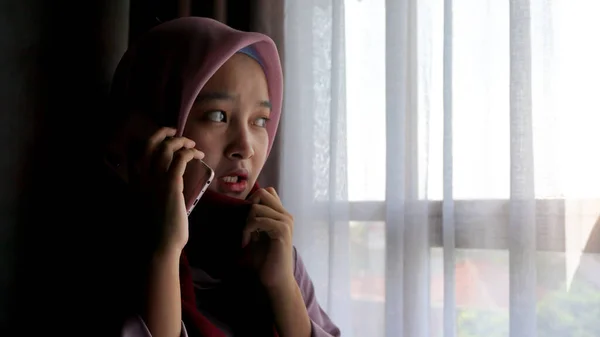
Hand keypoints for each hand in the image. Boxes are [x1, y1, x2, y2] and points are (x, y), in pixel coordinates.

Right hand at [131, 127, 203, 252]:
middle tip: (176, 131)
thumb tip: (166, 186)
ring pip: (166, 147)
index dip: (149, 141)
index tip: (162, 140)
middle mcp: (141, 178)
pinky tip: (198, 155)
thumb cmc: (157, 232)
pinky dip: (190, 152)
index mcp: (134, 183)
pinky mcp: (171, 184)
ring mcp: (155, 180)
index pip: (135, 152)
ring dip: (181, 141)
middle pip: (150, 144)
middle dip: (163, 133)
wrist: (159, 246)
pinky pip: (180, 158)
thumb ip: (152, 193)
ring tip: (192, 144)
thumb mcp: (148, 208)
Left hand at [242, 187, 294, 289]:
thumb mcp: (258, 234)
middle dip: (248, 208)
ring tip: (246, 238)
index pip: (267, 192)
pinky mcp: (282, 231)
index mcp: (282, 215)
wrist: (276, 280)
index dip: (253, 200)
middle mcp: (286, 215)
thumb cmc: (266, 260)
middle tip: (246, 228)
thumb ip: (256, 219)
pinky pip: (260, 220)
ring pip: (257, 207)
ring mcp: (286, 222)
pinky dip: (248, 229)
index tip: (246, 219)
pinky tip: (247, 242)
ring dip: (246, 222)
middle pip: (262, 193)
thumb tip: (245, 205)